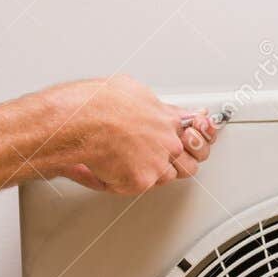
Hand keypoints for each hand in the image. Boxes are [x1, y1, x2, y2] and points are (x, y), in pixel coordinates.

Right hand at [47, 77, 218, 195]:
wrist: (81, 121)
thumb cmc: (97, 103)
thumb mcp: (131, 89)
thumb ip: (148, 103)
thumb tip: (148, 103)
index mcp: (168, 118)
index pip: (196, 131)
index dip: (196, 138)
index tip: (193, 137)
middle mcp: (168, 142)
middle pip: (189, 162)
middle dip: (177, 162)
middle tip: (156, 159)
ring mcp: (157, 163)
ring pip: (166, 178)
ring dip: (150, 174)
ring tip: (126, 162)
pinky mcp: (141, 181)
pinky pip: (139, 188)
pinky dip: (122, 182)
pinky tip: (110, 168)